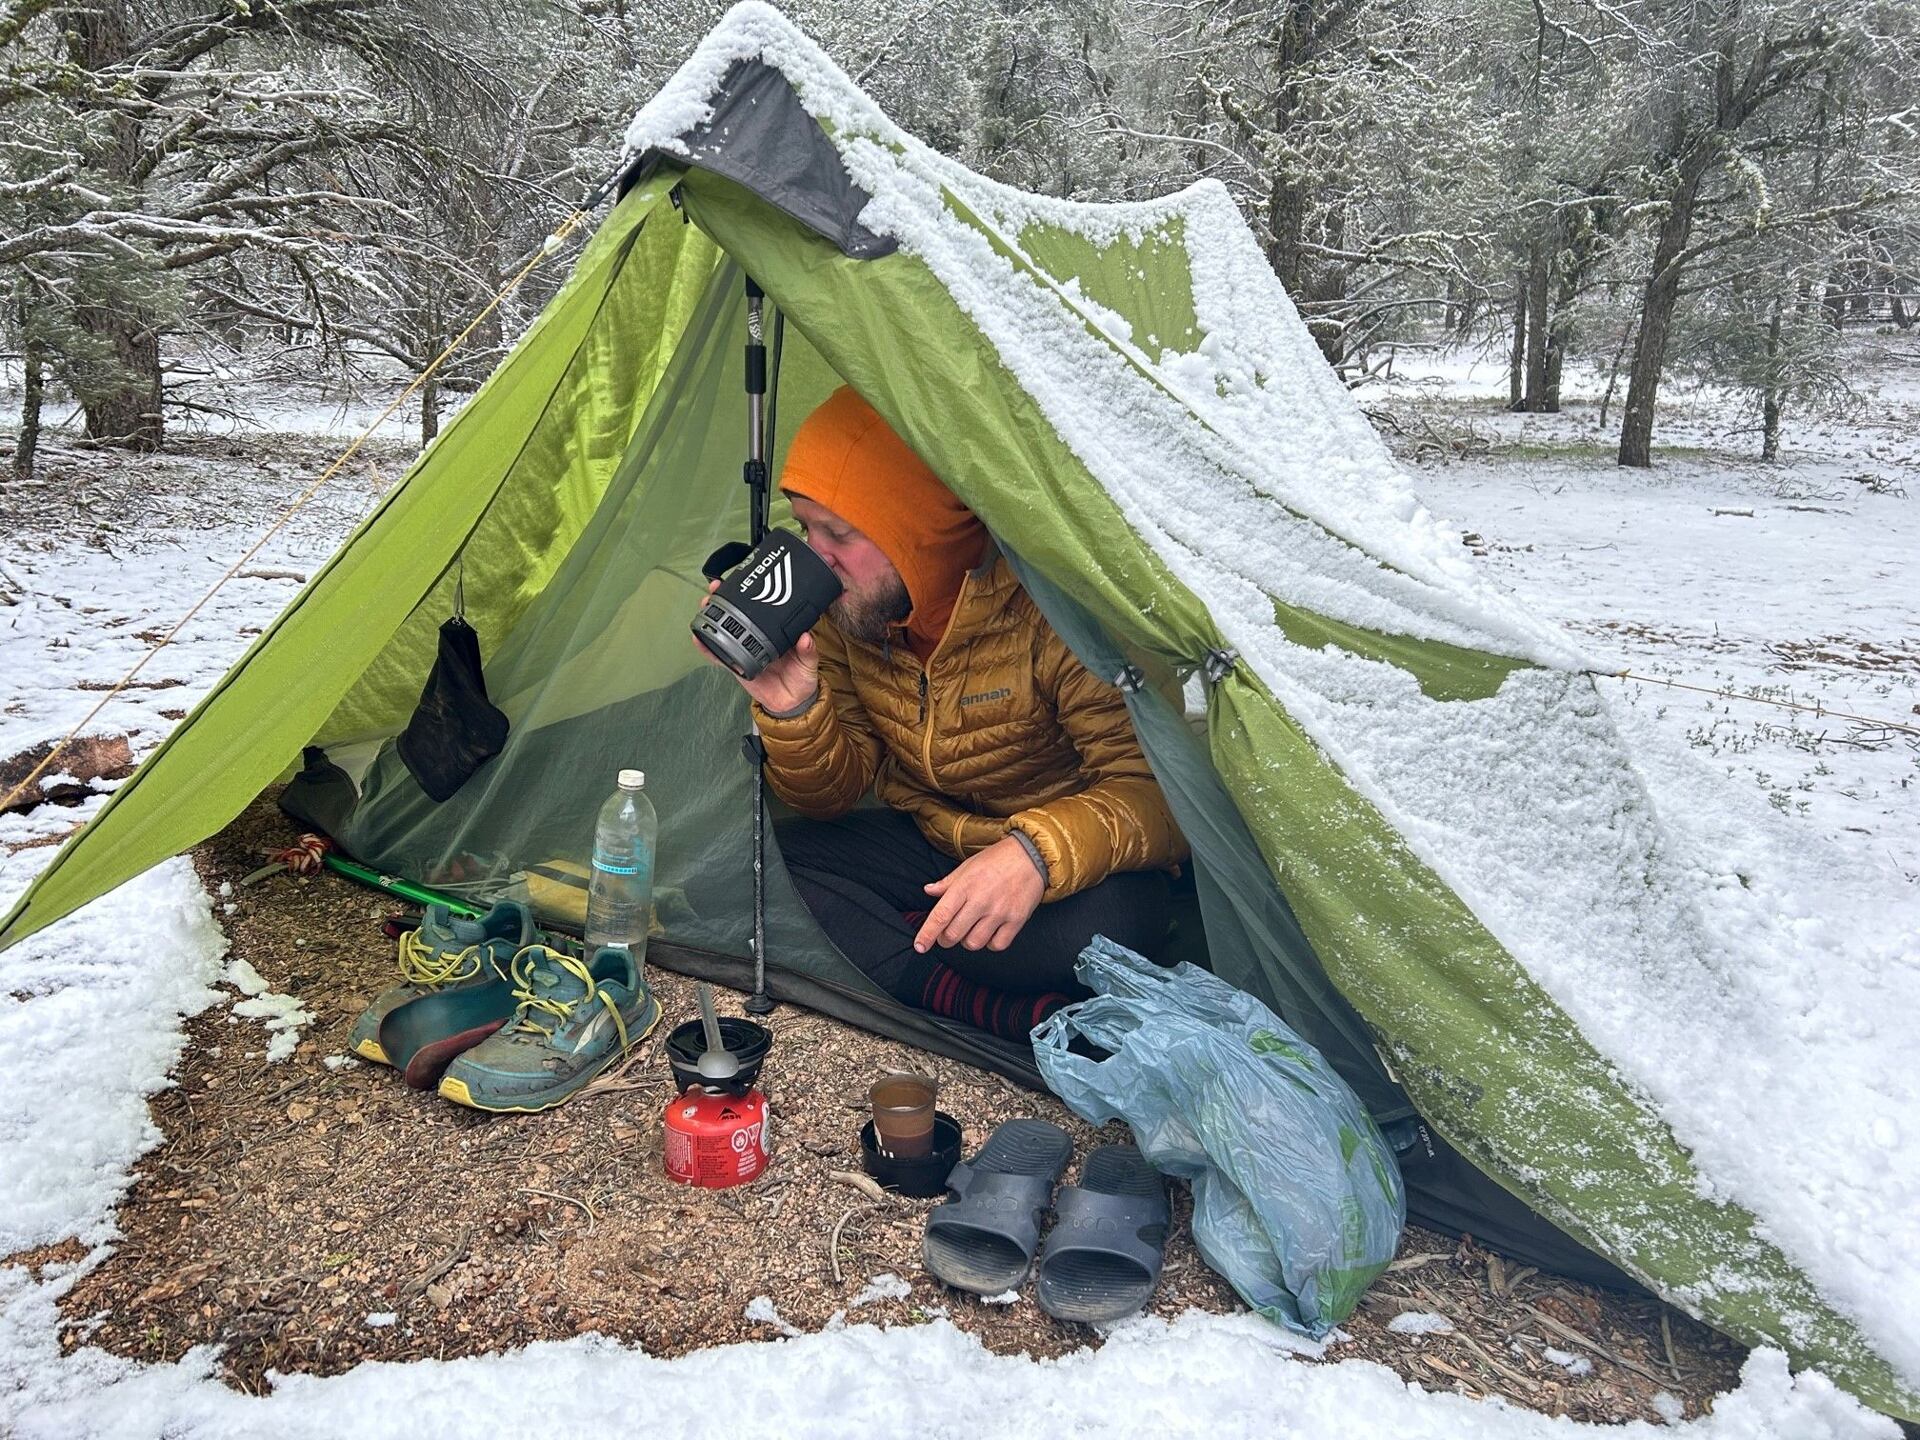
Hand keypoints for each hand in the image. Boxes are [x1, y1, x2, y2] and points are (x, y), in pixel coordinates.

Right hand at [693, 577, 819, 713]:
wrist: (791, 704)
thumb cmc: (802, 680)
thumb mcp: (809, 664)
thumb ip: (808, 652)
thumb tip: (805, 637)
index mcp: (776, 633)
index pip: (761, 609)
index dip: (750, 595)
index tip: (743, 582)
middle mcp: (758, 638)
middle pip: (737, 615)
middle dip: (724, 600)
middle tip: (716, 588)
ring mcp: (745, 650)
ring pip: (725, 630)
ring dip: (712, 617)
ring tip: (704, 605)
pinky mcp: (736, 665)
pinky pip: (719, 656)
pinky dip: (707, 648)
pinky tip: (698, 638)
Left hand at [914, 835, 1045, 953]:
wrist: (1033, 855)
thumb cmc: (997, 859)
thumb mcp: (968, 865)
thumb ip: (947, 882)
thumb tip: (928, 891)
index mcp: (965, 886)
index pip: (940, 915)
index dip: (927, 934)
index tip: (920, 947)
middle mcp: (981, 901)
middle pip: (954, 935)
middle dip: (945, 939)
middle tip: (947, 934)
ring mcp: (1000, 912)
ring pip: (974, 943)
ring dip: (967, 941)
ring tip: (971, 930)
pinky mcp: (1017, 920)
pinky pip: (997, 945)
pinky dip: (990, 943)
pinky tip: (990, 932)